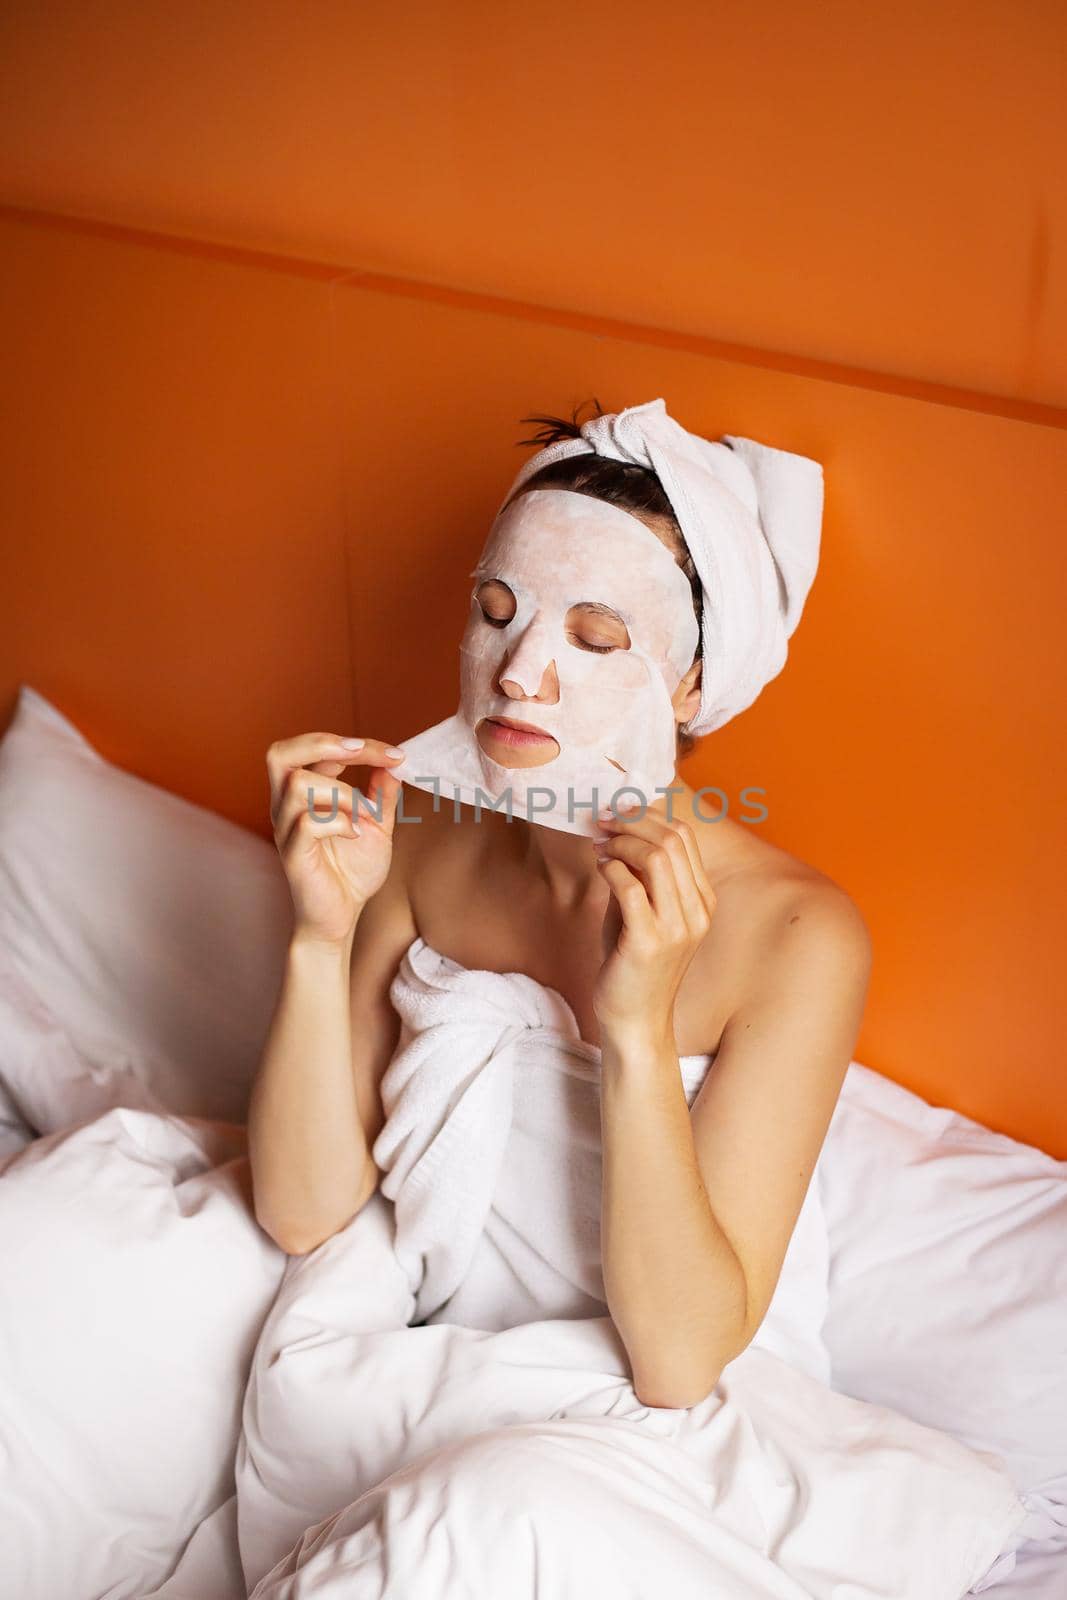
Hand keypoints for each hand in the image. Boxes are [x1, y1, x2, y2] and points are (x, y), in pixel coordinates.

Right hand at [266, 731, 406, 945]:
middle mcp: (285, 807)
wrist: (342, 918)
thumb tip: (392, 762)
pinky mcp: (293, 855)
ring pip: (298, 785)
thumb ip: (381, 794)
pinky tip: (357, 836)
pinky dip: (340, 822)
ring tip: (365, 815)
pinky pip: (307, 824)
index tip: (394, 755)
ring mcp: (285, 830)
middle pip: (280, 754)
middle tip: (360, 752)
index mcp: (301, 794)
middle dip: (323, 745)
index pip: (312, 748)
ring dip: (342, 792)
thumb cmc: (352, 871)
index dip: (352, 743)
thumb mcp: (376, 825)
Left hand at [593, 798, 716, 1044]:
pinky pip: (631, 887)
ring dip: (622, 842)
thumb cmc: (634, 964)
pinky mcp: (648, 942)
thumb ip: (639, 876)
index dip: (648, 816)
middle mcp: (697, 911)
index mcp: (702, 900)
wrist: (635, 1020)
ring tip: (601, 845)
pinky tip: (601, 867)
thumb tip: (617, 833)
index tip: (617, 814)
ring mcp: (677, 928)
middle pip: (672, 840)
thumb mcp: (643, 912)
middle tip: (604, 821)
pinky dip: (612, 868)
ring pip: (657, 857)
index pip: (684, 837)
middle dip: (632, 821)